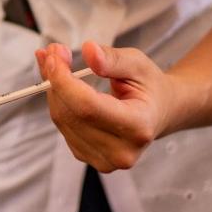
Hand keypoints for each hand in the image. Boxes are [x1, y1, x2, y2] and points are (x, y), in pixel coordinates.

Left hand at [35, 41, 177, 172]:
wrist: (158, 112)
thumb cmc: (148, 86)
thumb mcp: (137, 64)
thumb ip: (112, 58)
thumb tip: (88, 51)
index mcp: (139, 127)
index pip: (87, 106)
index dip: (63, 80)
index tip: (54, 55)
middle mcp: (121, 151)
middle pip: (70, 113)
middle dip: (54, 79)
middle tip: (52, 52)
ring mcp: (103, 160)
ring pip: (61, 119)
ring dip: (52, 88)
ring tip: (57, 62)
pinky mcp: (87, 156)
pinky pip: (62, 125)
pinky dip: (57, 100)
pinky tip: (61, 84)